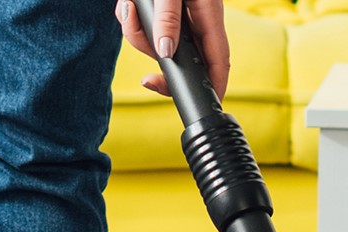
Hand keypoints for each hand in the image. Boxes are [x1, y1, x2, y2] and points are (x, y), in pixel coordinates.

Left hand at [115, 0, 229, 99]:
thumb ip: (168, 19)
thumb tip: (165, 52)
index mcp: (208, 15)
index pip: (218, 61)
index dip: (215, 87)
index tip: (205, 106)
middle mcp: (196, 20)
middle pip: (183, 59)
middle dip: (162, 69)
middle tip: (147, 80)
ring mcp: (179, 17)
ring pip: (157, 44)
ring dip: (137, 34)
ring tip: (130, 6)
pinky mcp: (161, 12)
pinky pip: (144, 28)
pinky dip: (131, 20)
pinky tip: (129, 3)